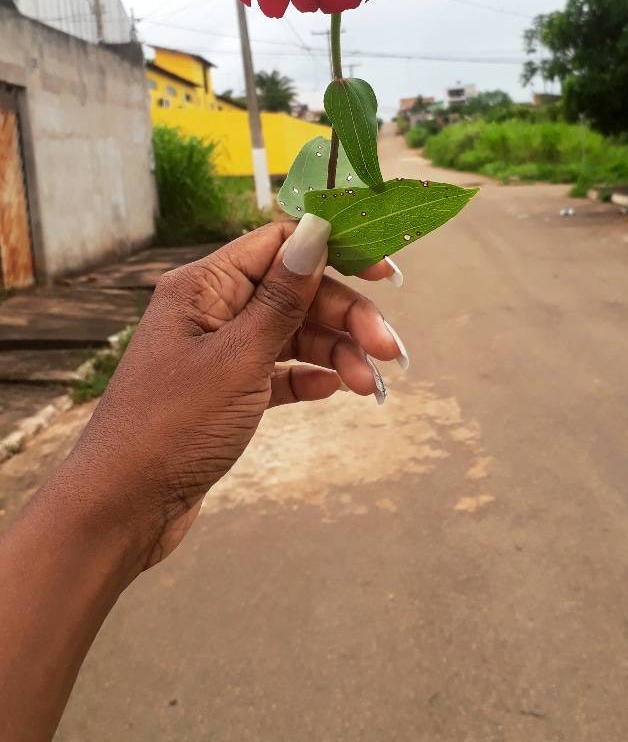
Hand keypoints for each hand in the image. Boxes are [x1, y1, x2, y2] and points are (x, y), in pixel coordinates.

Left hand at [63, 216, 405, 573]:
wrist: (124, 509)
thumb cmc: (169, 429)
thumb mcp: (237, 358)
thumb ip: (282, 298)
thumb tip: (317, 233)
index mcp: (203, 287)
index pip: (281, 245)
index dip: (335, 251)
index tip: (384, 274)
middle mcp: (210, 311)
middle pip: (297, 293)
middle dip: (347, 317)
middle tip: (389, 350)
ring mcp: (218, 353)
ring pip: (294, 335)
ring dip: (337, 353)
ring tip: (369, 386)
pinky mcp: (226, 393)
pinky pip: (280, 371)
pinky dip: (310, 377)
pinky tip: (335, 391)